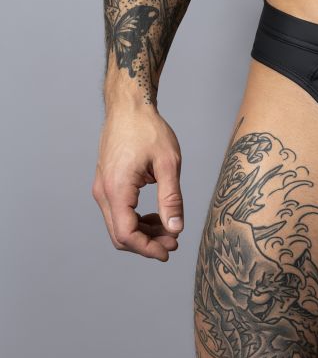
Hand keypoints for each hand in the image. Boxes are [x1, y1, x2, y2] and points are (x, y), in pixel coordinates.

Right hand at [92, 105, 184, 260]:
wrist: (128, 106)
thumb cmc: (148, 129)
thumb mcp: (168, 163)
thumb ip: (171, 198)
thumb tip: (176, 228)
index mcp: (116, 189)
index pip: (126, 234)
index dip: (147, 249)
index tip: (169, 251)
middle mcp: (103, 192)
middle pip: (120, 235)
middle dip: (147, 243)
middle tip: (173, 242)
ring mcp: (102, 188)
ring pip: (118, 225)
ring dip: (142, 233)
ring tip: (169, 229)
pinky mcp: (106, 183)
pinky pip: (118, 212)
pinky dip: (136, 219)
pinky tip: (156, 216)